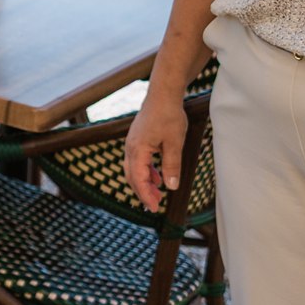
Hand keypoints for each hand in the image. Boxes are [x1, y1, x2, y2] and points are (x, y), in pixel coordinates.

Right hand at [123, 91, 189, 210]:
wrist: (162, 96)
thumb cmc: (168, 117)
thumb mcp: (174, 144)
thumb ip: (171, 166)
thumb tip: (171, 187)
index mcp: (137, 149)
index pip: (138, 178)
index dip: (145, 194)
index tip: (154, 208)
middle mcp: (130, 148)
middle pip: (131, 175)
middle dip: (142, 192)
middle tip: (155, 206)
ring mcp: (132, 143)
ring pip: (133, 169)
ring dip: (144, 182)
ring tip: (157, 194)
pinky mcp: (137, 140)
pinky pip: (137, 161)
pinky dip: (146, 172)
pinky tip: (157, 177)